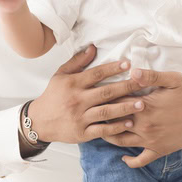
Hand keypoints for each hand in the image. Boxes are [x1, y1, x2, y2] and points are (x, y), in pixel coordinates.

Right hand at [24, 45, 147, 150]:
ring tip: (141, 104)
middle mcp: (77, 100)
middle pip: (106, 92)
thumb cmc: (53, 97)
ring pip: (106, 112)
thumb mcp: (60, 75)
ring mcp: (80, 118)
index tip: (128, 64)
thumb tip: (93, 47)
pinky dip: (116, 127)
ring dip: (125, 108)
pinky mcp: (82, 133)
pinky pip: (102, 130)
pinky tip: (129, 122)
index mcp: (73, 84)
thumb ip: (78, 62)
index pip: (96, 74)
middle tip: (143, 83)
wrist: (39, 122)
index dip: (112, 68)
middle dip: (126, 87)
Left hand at [102, 69, 181, 167]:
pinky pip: (141, 160)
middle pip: (115, 122)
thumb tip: (131, 72)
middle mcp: (145, 126)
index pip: (118, 102)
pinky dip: (130, 161)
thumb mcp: (173, 79)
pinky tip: (123, 158)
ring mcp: (151, 140)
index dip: (106, 98)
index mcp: (146, 106)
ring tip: (100, 130)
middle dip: (102, 118)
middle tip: (90, 114)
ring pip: (121, 141)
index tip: (96, 95)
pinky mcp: (159, 150)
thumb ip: (151, 76)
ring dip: (108, 137)